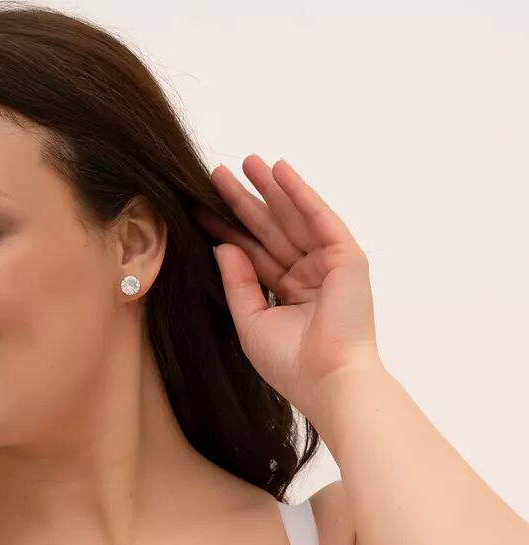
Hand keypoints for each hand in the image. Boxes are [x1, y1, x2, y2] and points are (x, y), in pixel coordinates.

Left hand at [195, 155, 382, 423]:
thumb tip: (222, 246)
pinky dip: (300, 193)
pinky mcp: (346, 257)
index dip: (228, 229)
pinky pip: (319, 217)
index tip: (200, 207)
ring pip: (292, 218)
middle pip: (269, 231)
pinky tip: (280, 170)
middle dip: (244, 202)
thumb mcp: (251, 321)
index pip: (252, 254)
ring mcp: (328, 264)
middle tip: (216, 175)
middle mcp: (308, 276)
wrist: (327, 380)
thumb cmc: (291, 364)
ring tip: (245, 162)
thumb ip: (237, 282)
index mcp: (287, 295)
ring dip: (271, 188)